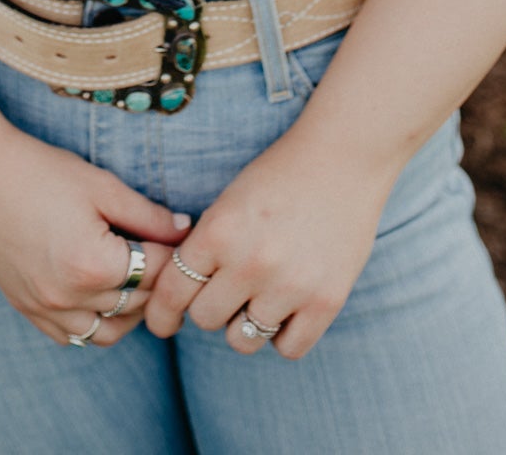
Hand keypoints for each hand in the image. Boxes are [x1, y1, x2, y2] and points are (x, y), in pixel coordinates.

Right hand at [0, 123, 189, 347]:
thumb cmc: (42, 171)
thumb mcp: (102, 186)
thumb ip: (148, 215)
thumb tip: (185, 230)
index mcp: (94, 266)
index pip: (157, 272)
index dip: (173, 250)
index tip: (177, 233)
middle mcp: (69, 298)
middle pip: (137, 304)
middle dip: (156, 278)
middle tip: (160, 250)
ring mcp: (45, 308)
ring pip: (109, 332)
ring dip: (129, 309)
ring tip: (132, 274)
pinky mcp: (27, 308)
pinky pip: (73, 337)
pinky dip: (93, 322)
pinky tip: (98, 291)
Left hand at [144, 122, 398, 359]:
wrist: (343, 157)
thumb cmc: (279, 175)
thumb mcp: (228, 202)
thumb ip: (203, 247)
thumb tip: (177, 297)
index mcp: (218, 231)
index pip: (171, 292)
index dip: (161, 313)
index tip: (164, 323)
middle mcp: (250, 262)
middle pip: (205, 318)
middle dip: (212, 306)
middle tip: (229, 287)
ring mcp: (289, 285)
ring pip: (242, 341)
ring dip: (246, 323)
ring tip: (262, 294)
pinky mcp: (326, 301)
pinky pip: (288, 349)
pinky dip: (284, 334)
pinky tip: (289, 306)